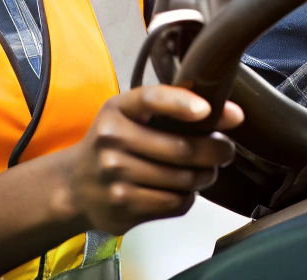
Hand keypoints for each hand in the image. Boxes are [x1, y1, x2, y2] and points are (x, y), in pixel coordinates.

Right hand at [53, 86, 243, 234]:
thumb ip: (169, 111)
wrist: (76, 185)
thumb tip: (230, 114)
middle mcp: (112, 139)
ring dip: (204, 176)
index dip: (180, 102)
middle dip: (215, 150)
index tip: (207, 109)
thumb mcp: (128, 116)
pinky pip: (175, 203)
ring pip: (183, 179)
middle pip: (181, 148)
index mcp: (116, 109)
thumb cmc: (112, 143)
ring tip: (204, 171)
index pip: (150, 99)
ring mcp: (117, 175)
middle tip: (226, 149)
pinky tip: (183, 189)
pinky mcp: (125, 206)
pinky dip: (188, 196)